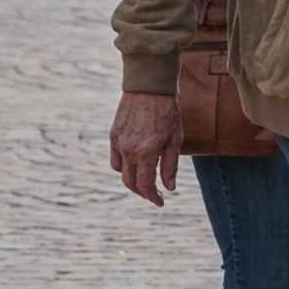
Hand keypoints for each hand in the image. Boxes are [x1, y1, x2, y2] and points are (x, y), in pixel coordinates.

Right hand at [110, 93, 182, 207]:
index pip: (145, 185)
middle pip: (131, 183)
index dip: (153, 197)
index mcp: (146, 152)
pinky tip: (134, 164)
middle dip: (143, 192)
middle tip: (154, 194)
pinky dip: (123, 166)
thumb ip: (170, 166)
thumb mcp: (175, 140)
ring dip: (132, 180)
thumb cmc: (167, 112)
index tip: (160, 201)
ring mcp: (118, 143)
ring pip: (121, 172)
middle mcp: (129, 150)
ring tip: (145, 179)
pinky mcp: (113, 135)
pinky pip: (115, 159)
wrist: (149, 87)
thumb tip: (169, 188)